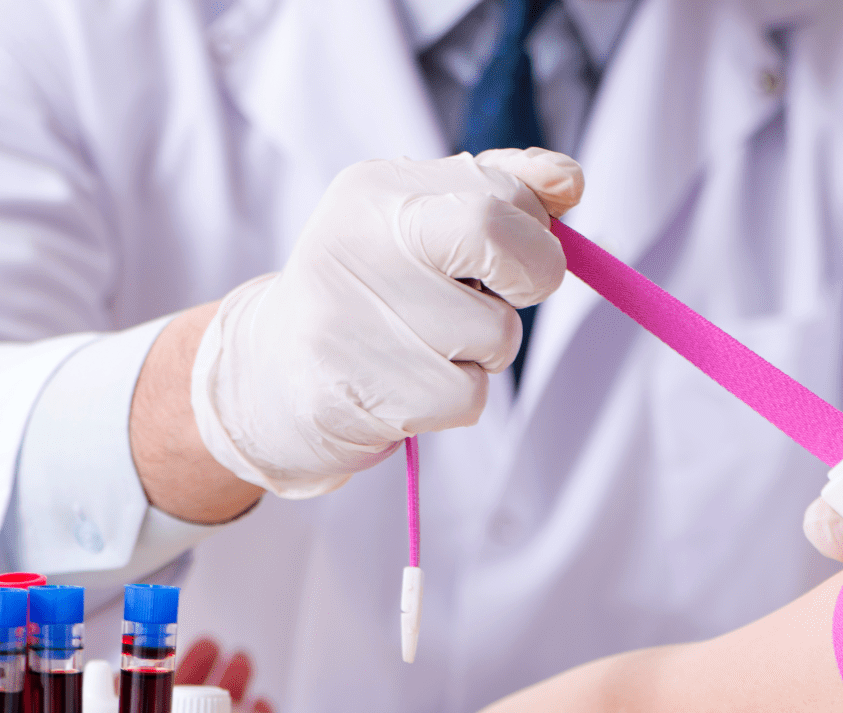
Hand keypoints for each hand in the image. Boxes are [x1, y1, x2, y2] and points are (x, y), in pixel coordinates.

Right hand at [192, 147, 583, 497]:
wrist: (273, 378)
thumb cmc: (372, 295)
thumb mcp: (422, 223)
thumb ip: (502, 190)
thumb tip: (569, 183)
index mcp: (377, 189)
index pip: (498, 190)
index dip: (533, 231)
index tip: (508, 255)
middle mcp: (358, 242)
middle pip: (498, 238)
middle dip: (531, 275)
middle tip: (502, 297)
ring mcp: (354, 317)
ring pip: (498, 335)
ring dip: (484, 352)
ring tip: (425, 346)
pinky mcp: (362, 390)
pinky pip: (470, 396)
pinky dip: (456, 399)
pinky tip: (407, 385)